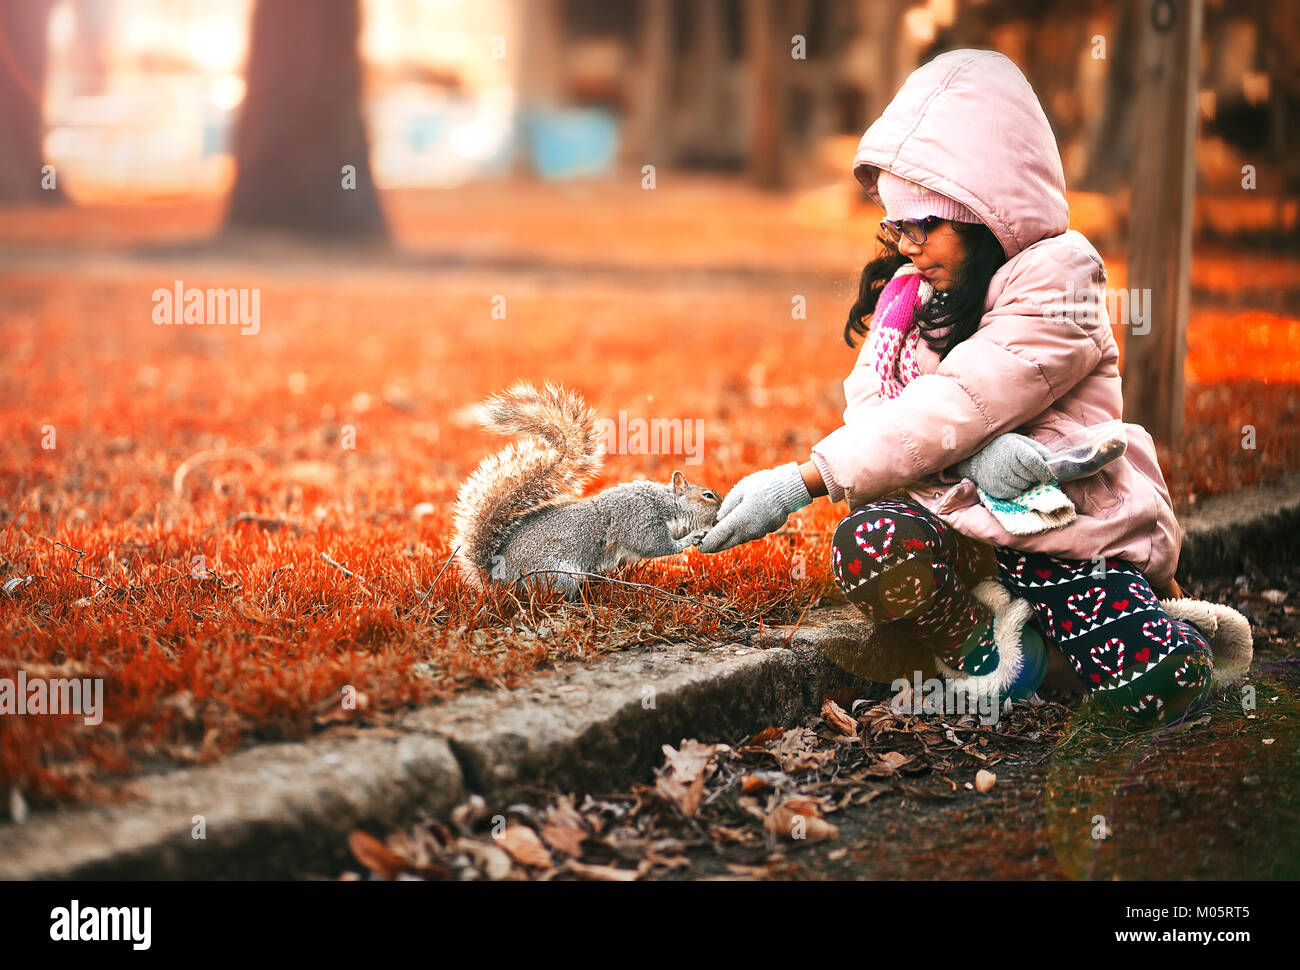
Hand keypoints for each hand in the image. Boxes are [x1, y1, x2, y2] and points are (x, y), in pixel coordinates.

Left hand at [698, 463, 812, 553]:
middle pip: (727, 544)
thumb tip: (719, 518)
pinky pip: (750, 534)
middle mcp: (747, 531)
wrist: (788, 490)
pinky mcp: (766, 531)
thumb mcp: (740, 490)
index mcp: (737, 520)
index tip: (699, 547)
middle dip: (715, 547)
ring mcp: (758, 533)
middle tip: (705, 548)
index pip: (718, 537)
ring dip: (729, 540)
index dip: (707, 543)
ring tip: (719, 539)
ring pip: (739, 539)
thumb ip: (727, 506)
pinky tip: (737, 529)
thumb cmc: (762, 486)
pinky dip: (741, 533)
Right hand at [953, 433, 1052, 498]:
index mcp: (1015, 449)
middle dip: (1033, 476)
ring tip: (1015, 474)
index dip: (1044, 471)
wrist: (976, 458)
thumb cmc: (1002, 448)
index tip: (1049, 476)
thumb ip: (1037, 449)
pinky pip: (1015, 494)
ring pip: (1024, 487)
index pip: (1034, 462)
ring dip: (1025, 483)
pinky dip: (1016, 489)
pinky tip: (1008, 480)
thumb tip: (1053, 462)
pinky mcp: (996, 490)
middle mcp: (1006, 464)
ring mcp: (1000, 478)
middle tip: (1026, 471)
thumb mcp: (1019, 441)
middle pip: (1031, 477)